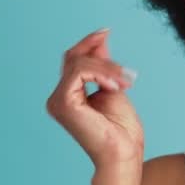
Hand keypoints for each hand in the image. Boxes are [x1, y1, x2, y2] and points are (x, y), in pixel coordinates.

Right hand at [46, 28, 143, 166]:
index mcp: (68, 95)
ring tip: (125, 82)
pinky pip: (79, 72)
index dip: (87, 44)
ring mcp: (58, 100)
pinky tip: (114, 87)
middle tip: (127, 74)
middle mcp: (57, 98)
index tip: (105, 31)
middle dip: (103, 58)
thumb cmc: (121, 128)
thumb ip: (102, 64)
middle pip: (74, 58)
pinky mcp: (62, 103)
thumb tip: (99, 38)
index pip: (73, 60)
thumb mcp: (112, 85)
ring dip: (107, 68)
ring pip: (79, 64)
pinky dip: (101, 74)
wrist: (124, 152)